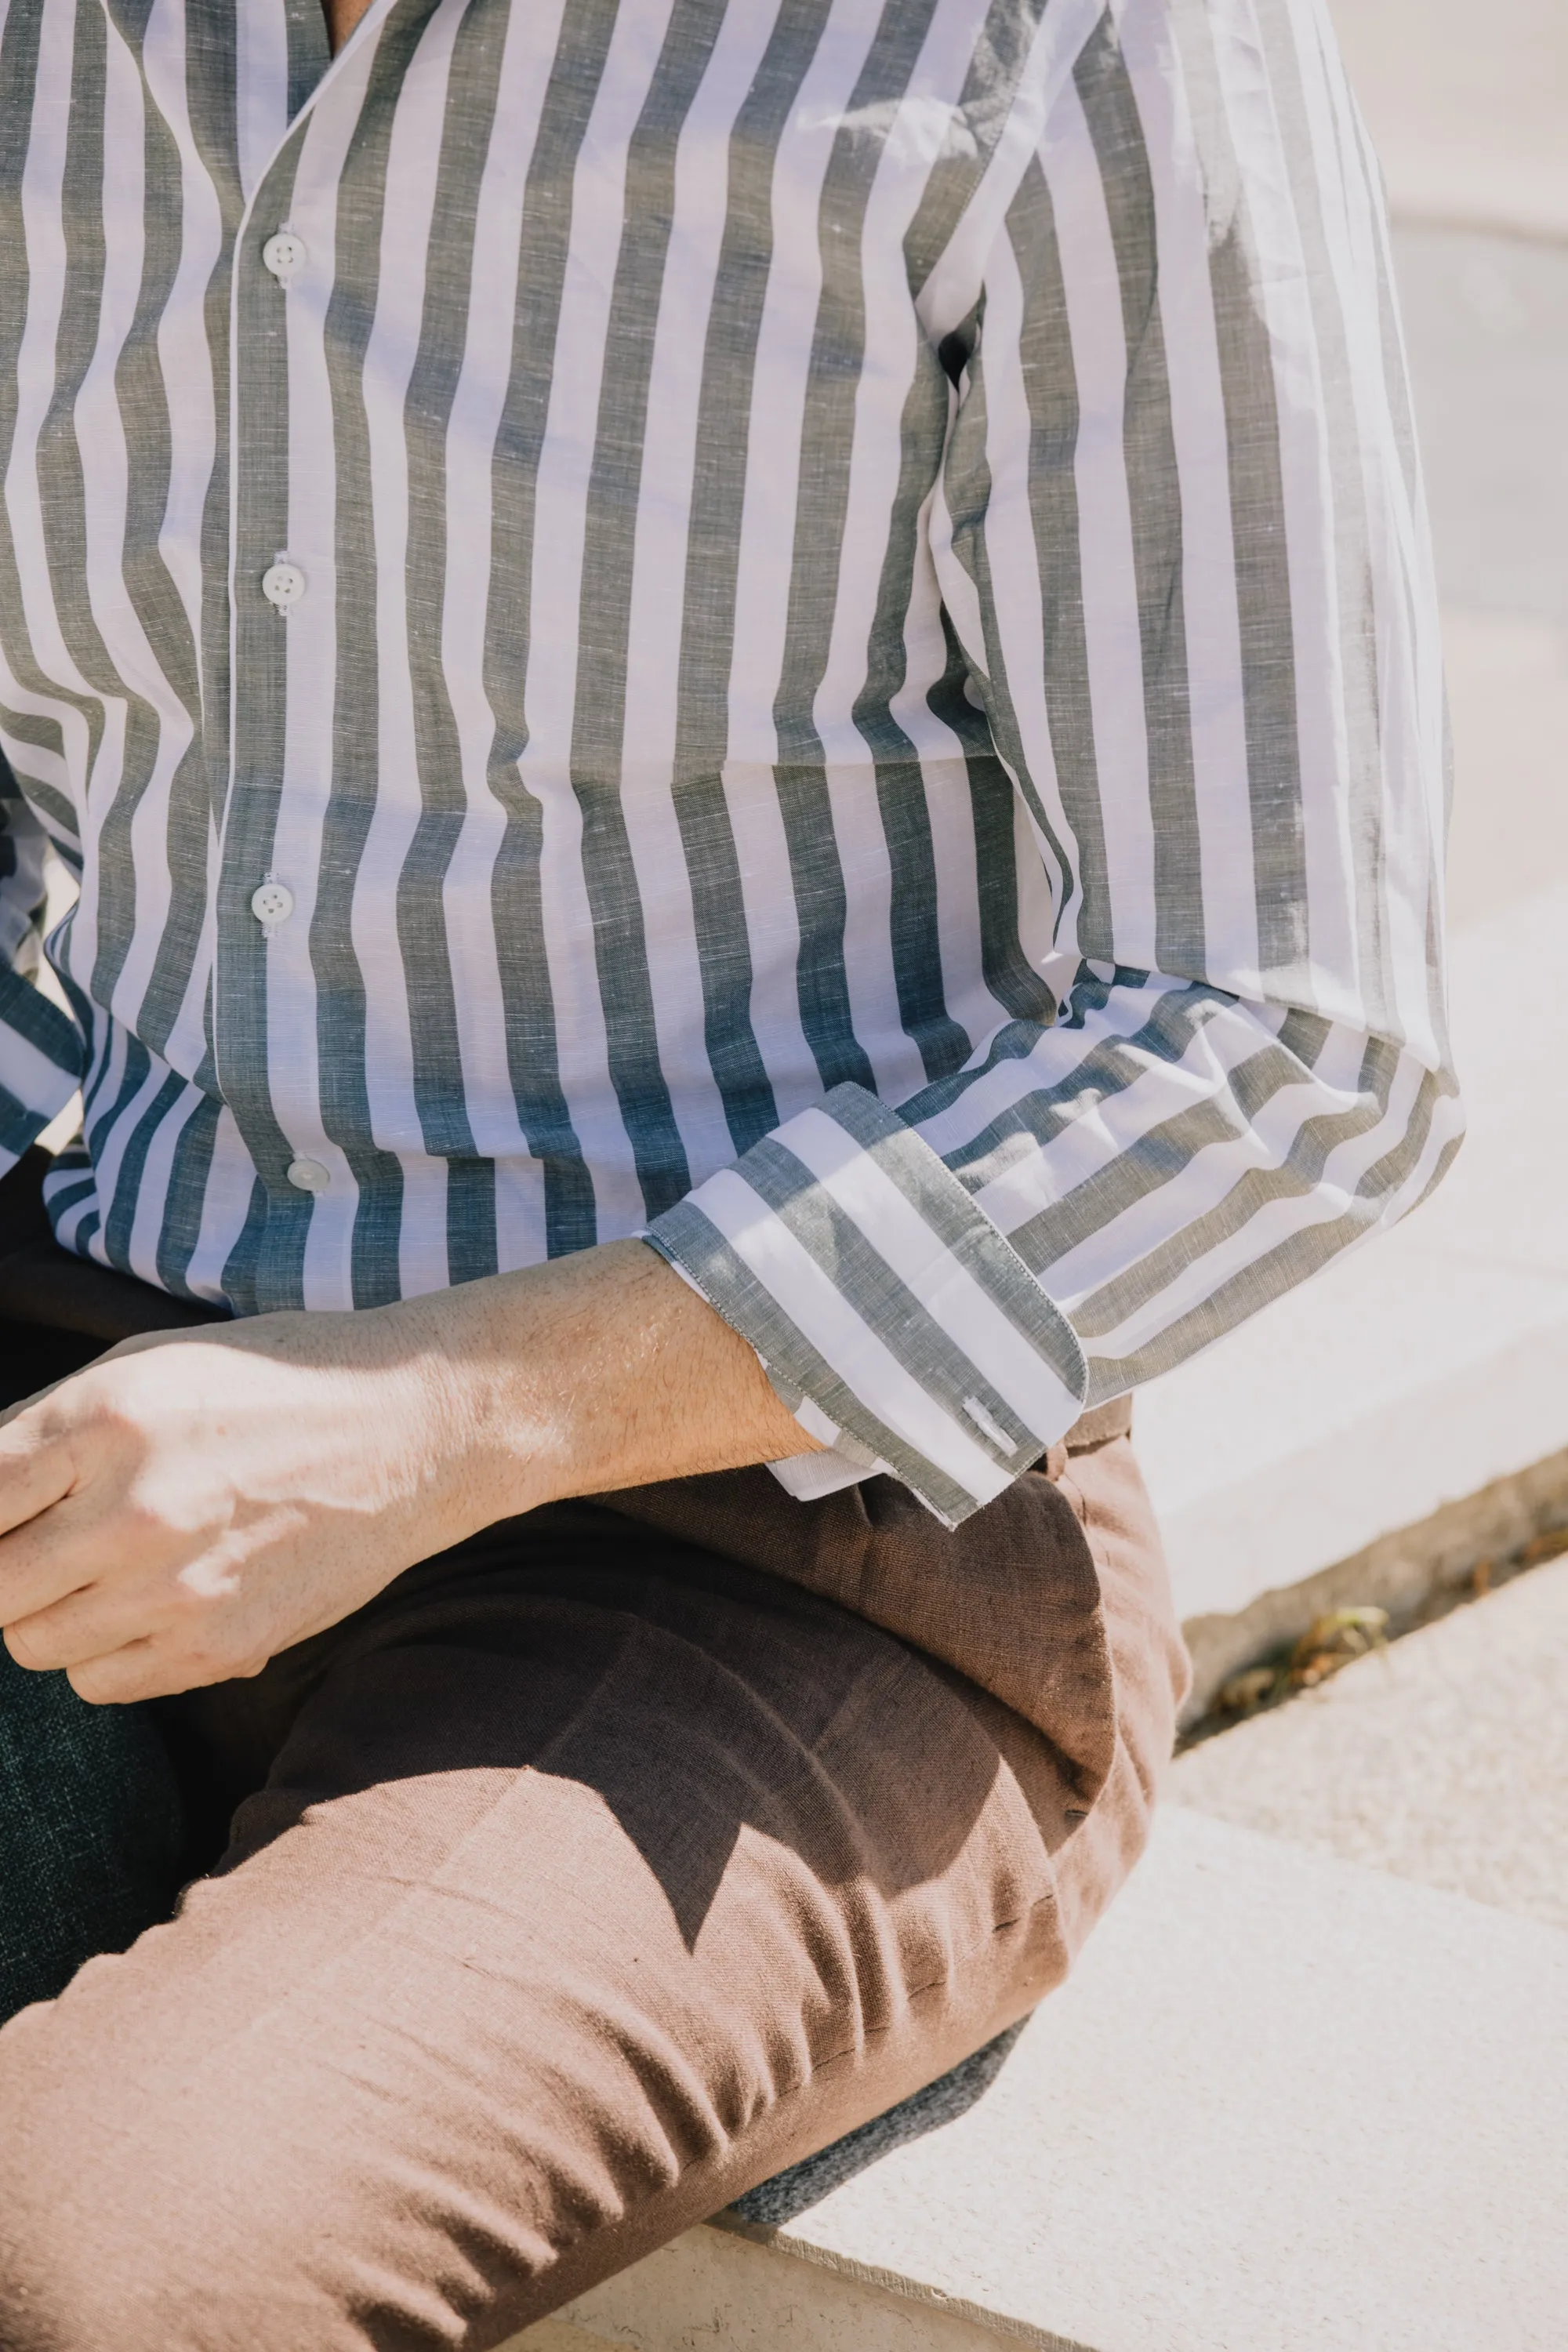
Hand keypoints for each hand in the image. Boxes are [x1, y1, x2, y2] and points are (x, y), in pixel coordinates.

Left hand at [0, 1240, 814, 1701]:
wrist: (414, 1430)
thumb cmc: (275, 1383)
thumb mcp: (148, 1366)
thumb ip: (44, 1429)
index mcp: (104, 1415)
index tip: (9, 1516)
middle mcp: (132, 1504)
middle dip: (6, 1568)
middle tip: (48, 1544)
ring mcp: (176, 1584)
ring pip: (33, 1644)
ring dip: (51, 1614)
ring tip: (108, 1570)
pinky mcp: (220, 1644)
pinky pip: (101, 1683)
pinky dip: (107, 1653)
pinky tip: (154, 1602)